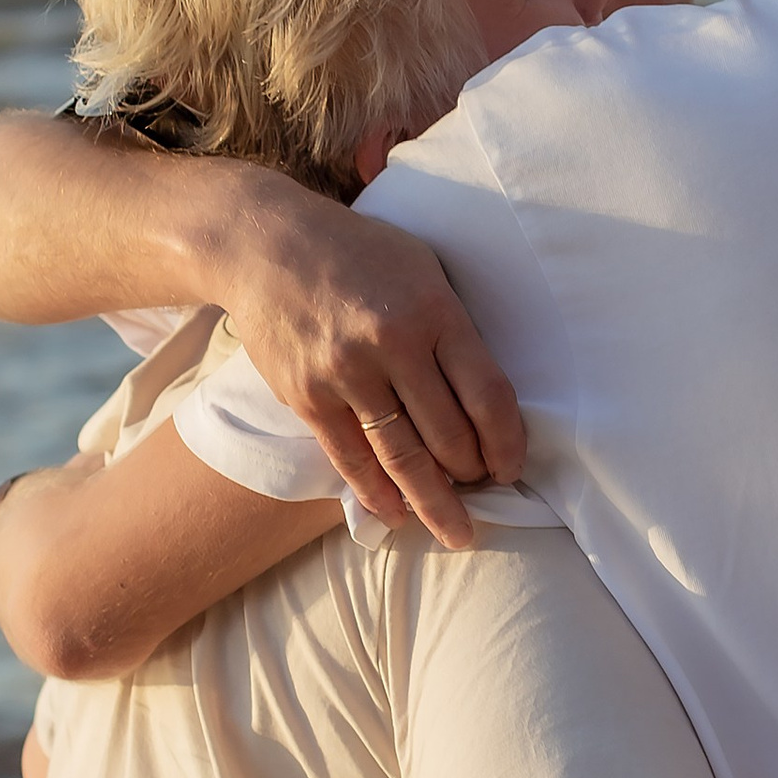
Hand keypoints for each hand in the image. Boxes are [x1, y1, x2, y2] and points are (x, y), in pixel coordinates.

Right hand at [211, 180, 521, 549]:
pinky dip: (376, 492)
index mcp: (433, 311)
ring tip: (453, 533)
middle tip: (482, 489)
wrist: (264, 244)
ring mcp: (346, 373)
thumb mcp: (422, 268)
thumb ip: (453, 326)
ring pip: (401, 457)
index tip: (512, 466)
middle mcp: (392, 344)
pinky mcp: (306, 395)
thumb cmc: (357, 253)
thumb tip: (484, 397)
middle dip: (472, 473)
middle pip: (448, 434)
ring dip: (433, 502)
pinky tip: (396, 513)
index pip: (487, 394)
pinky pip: (350, 457)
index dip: (507, 442)